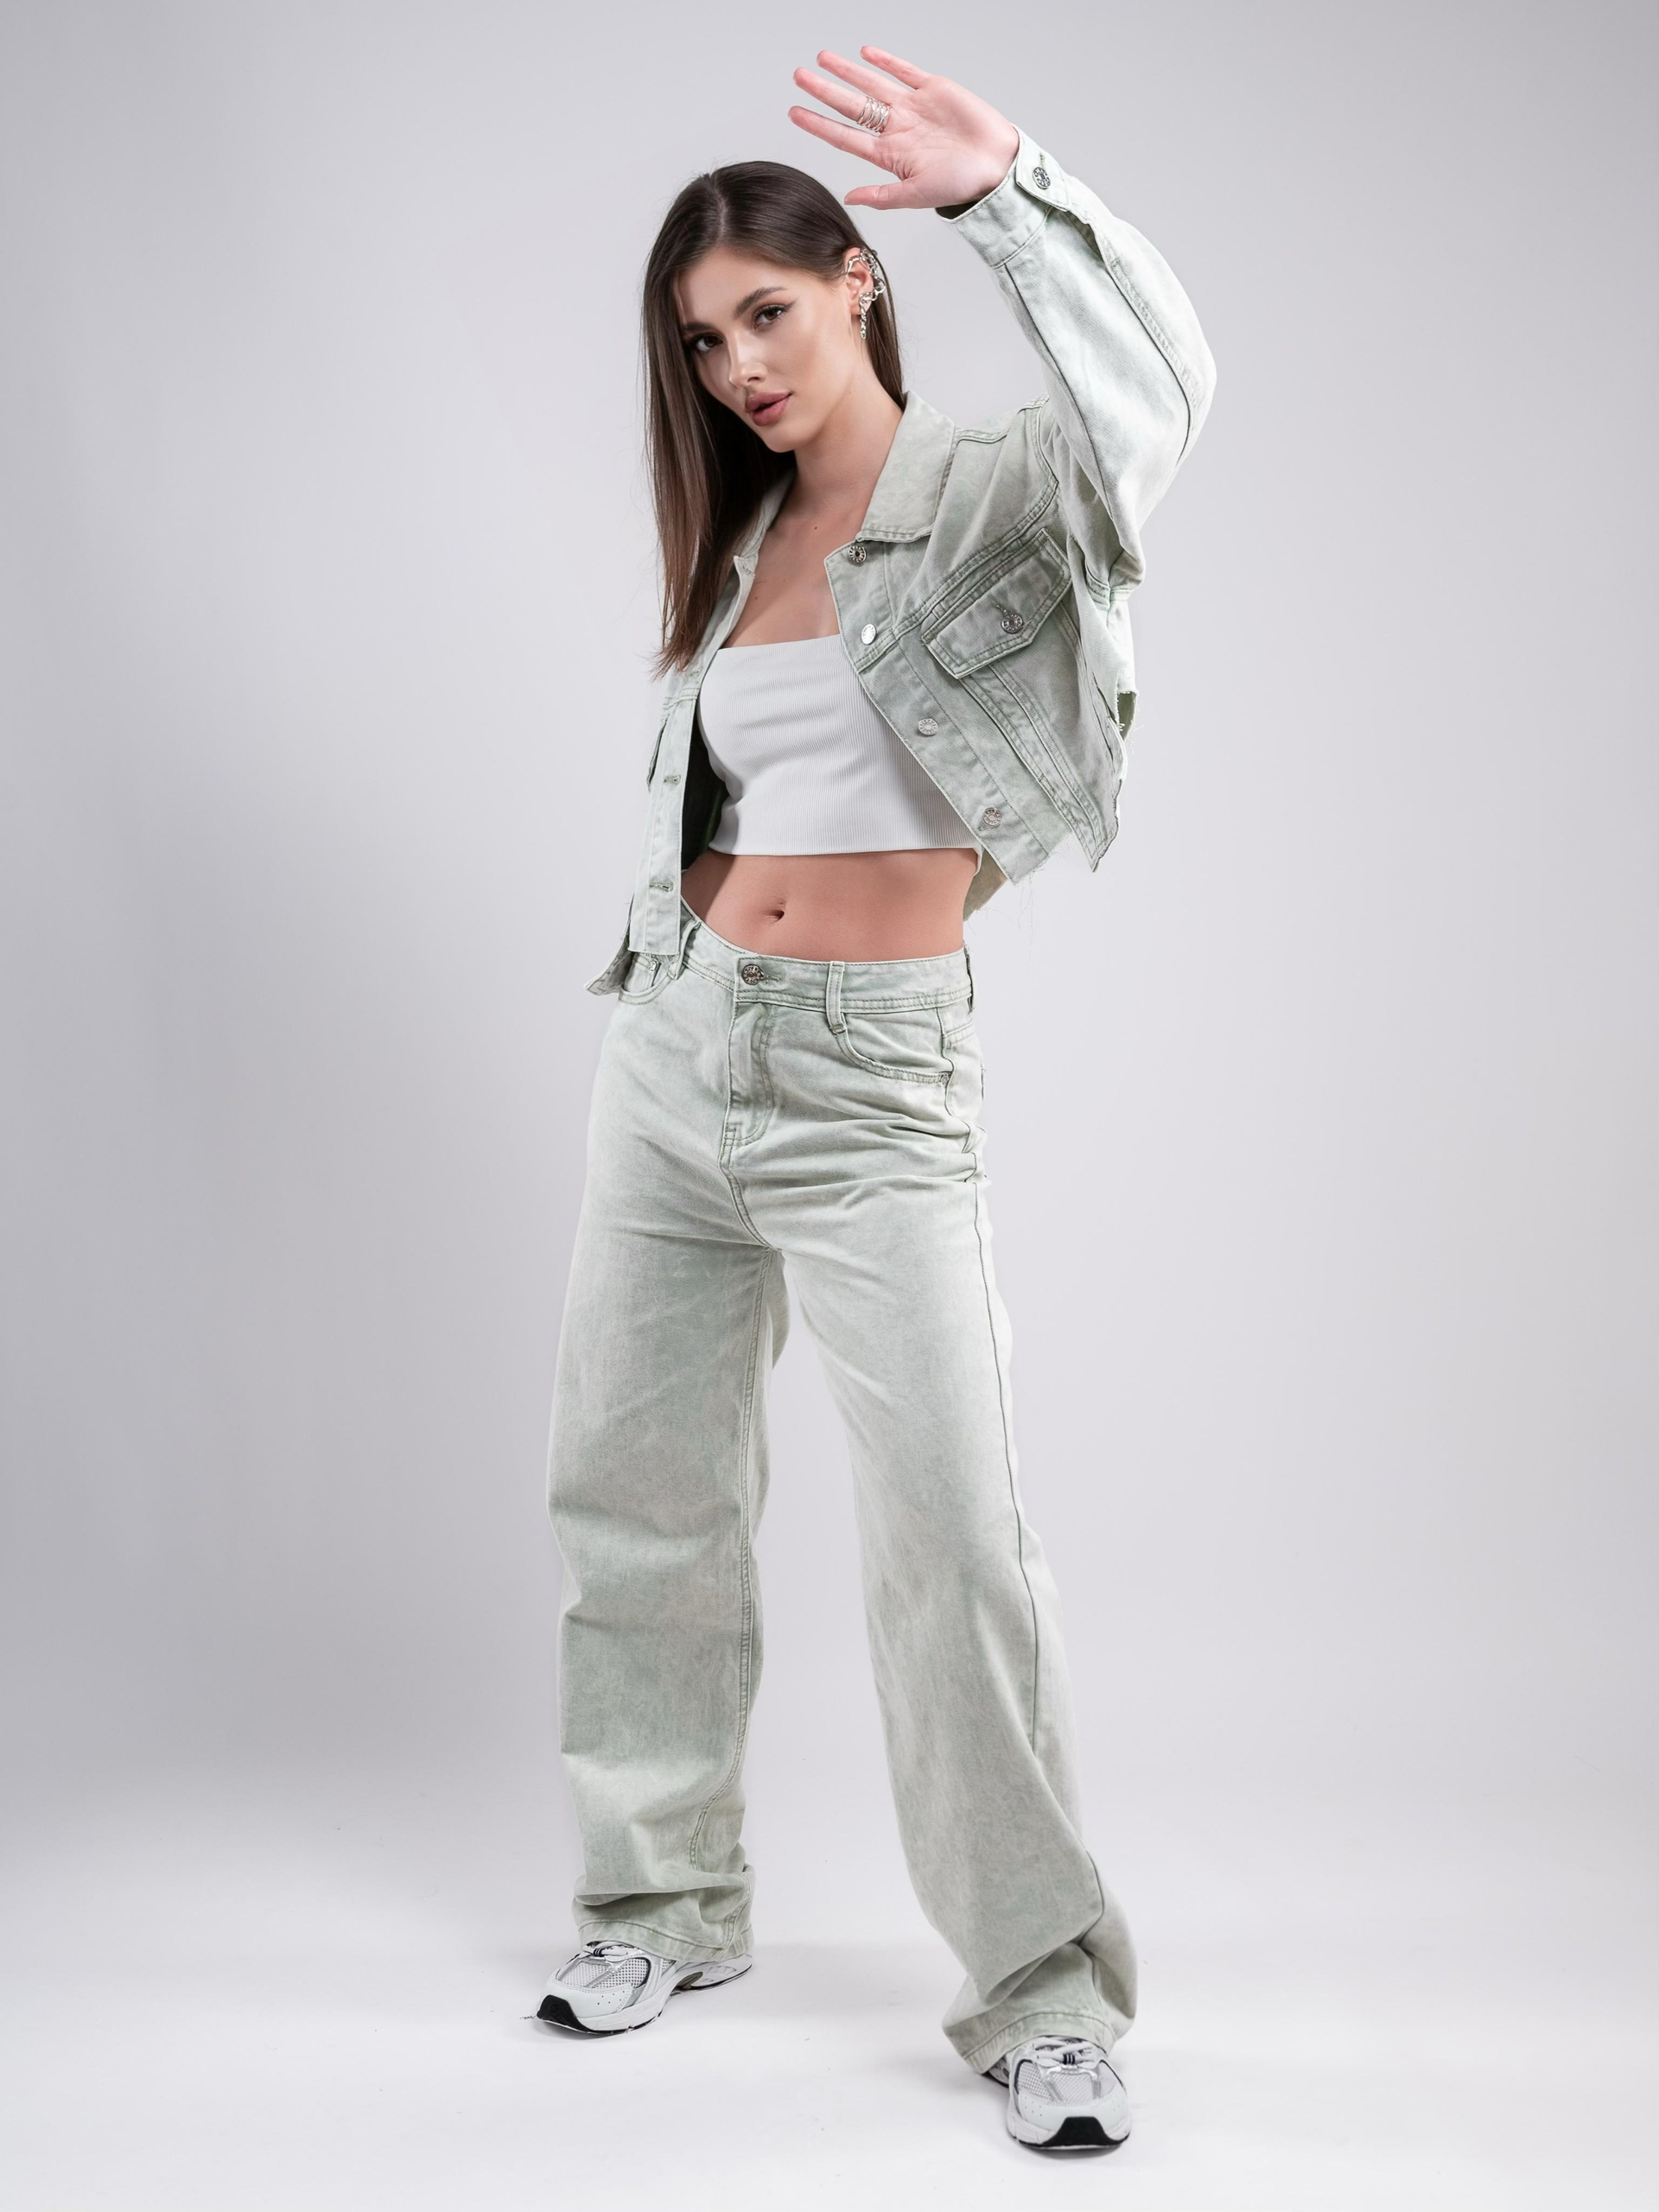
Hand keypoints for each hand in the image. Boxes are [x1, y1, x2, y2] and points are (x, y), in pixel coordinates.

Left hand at [788, 48, 1018, 212]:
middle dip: (825, 90)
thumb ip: (883, 196)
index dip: (819, 124)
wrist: (997, 165)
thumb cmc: (961, 185)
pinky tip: (866, 53)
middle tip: (799, 76)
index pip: (845, 136)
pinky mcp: (933, 90)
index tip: (795, 112)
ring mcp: (913, 107)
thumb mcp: (917, 196)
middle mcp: (897, 128)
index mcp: (890, 154)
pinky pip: (904, 71)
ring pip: (872, 84)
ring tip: (823, 58)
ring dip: (848, 71)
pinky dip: (886, 61)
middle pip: (852, 105)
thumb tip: (849, 197)